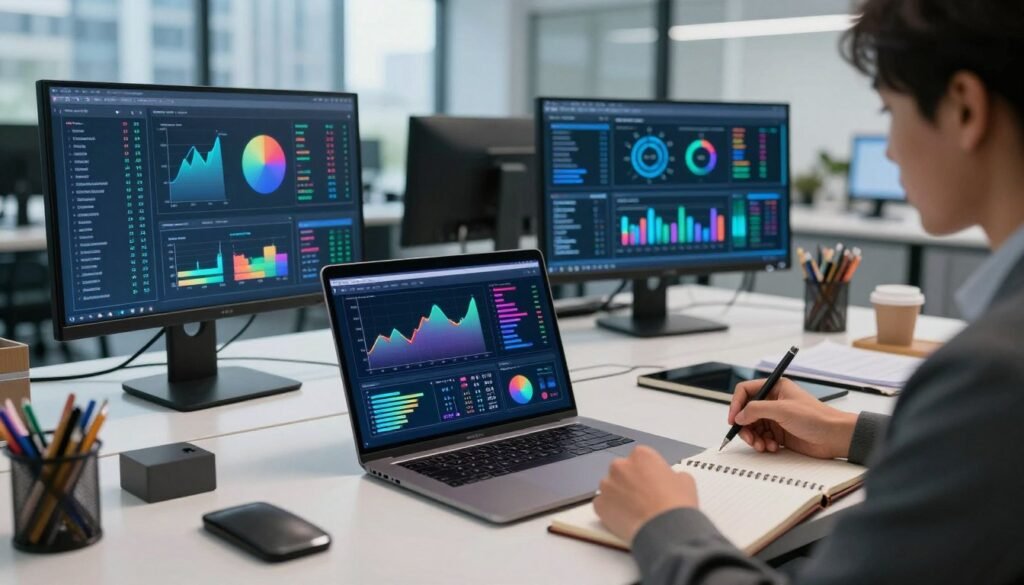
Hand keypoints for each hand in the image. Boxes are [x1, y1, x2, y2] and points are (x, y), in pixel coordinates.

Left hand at [593, 445, 696, 543]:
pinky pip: (603, 505)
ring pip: (610, 487)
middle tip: (642, 498)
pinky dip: (610, 511)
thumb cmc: (676, 503)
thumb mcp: (685, 481)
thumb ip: (672, 474)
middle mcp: (620, 466)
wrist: (664, 529)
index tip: (652, 483)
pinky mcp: (599, 504)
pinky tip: (624, 519)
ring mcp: (607, 485)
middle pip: (622, 470)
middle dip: (629, 481)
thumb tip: (668, 479)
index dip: (647, 472)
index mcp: (641, 455)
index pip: (640, 458)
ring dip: (618, 495)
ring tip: (634, 511)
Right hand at [728, 377, 857, 458]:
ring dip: (754, 438)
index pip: (746, 391)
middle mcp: (773, 402)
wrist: (835, 437)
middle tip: (748, 438)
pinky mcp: (780, 433)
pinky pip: (762, 438)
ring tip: (762, 445)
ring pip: (753, 427)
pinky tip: (772, 447)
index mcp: (775, 388)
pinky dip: (763, 444)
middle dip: (745, 426)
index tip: (733, 419)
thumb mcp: (782, 409)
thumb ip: (756, 410)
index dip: (736, 404)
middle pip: (746, 412)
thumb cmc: (816, 417)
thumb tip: (739, 415)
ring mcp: (776, 418)